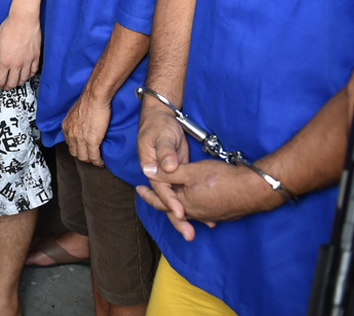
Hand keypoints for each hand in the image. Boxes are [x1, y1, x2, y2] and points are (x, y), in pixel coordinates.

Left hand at [0, 10, 40, 90]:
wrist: (24, 19)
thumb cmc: (8, 28)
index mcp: (5, 61)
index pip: (0, 81)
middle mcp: (17, 64)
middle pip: (12, 83)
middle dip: (6, 87)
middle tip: (4, 86)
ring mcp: (28, 61)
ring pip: (24, 79)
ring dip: (18, 82)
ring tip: (14, 81)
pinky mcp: (36, 57)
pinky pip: (33, 71)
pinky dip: (29, 75)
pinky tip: (25, 74)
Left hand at [62, 90, 111, 166]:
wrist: (95, 96)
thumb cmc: (88, 100)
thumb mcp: (76, 111)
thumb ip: (75, 120)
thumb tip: (80, 124)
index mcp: (66, 126)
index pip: (69, 143)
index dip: (77, 148)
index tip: (83, 148)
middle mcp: (71, 133)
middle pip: (74, 152)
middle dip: (82, 156)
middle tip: (90, 156)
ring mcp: (81, 138)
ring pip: (83, 157)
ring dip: (90, 160)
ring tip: (96, 160)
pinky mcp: (92, 140)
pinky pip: (94, 157)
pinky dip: (98, 161)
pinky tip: (101, 162)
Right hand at [136, 97, 192, 237]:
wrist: (160, 119)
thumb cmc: (159, 126)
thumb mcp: (161, 136)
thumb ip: (165, 151)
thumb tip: (167, 166)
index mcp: (150, 168)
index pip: (161, 189)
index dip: (171, 201)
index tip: (181, 213)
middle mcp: (158, 177)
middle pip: (166, 201)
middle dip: (177, 218)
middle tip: (189, 234)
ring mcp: (168, 178)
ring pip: (175, 201)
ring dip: (185, 216)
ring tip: (197, 231)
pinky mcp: (177, 177)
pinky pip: (183, 195)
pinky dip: (191, 206)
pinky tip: (204, 215)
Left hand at [136, 159, 276, 241]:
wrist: (253, 190)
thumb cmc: (222, 179)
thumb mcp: (190, 172)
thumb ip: (168, 172)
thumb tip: (148, 171)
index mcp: (184, 205)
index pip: (160, 201)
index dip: (149, 193)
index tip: (138, 188)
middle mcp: (196, 214)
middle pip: (173, 208)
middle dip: (160, 201)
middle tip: (147, 195)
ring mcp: (210, 215)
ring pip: (188, 210)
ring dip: (177, 204)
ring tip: (170, 200)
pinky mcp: (222, 213)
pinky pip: (202, 211)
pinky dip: (193, 206)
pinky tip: (196, 203)